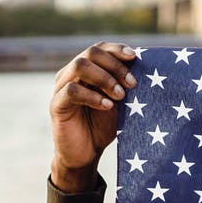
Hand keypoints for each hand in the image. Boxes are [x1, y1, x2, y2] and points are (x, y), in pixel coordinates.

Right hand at [49, 42, 137, 192]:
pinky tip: (107, 106)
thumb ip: (125, 84)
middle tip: (132, 84)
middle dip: (115, 65)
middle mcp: (71, 74)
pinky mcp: (56, 105)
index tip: (135, 57)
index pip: (99, 48)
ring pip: (80, 66)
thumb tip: (146, 67)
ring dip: (105, 78)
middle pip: (91, 53)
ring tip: (121, 95)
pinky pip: (72, 91)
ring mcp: (61, 87)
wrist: (86, 153)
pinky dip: (93, 96)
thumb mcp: (119, 102)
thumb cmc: (104, 125)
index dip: (117, 49)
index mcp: (87, 70)